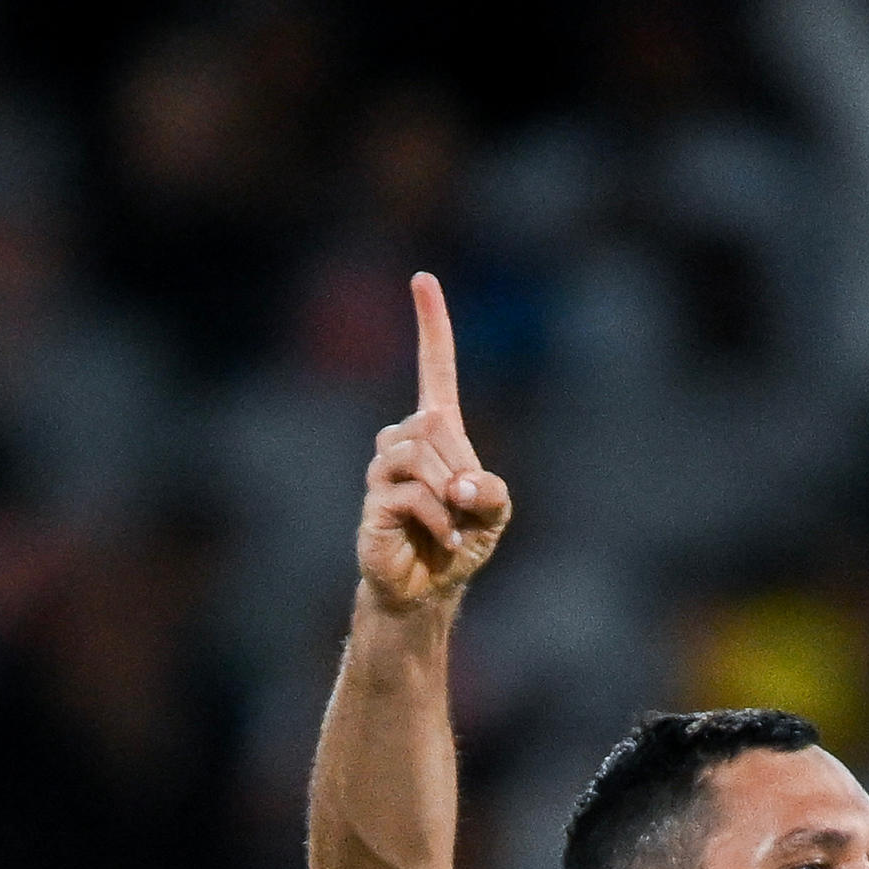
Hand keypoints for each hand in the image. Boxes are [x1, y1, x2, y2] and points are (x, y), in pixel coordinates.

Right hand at [353, 272, 509, 619]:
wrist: (427, 589)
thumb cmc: (460, 542)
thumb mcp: (494, 513)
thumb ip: (491, 490)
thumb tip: (460, 484)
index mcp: (436, 432)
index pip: (434, 369)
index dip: (431, 326)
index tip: (423, 279)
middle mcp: (404, 439)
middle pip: (435, 426)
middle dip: (461, 468)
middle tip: (465, 506)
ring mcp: (384, 468)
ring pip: (421, 456)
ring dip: (449, 494)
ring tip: (451, 523)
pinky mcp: (374, 500)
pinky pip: (415, 494)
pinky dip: (440, 519)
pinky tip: (442, 538)